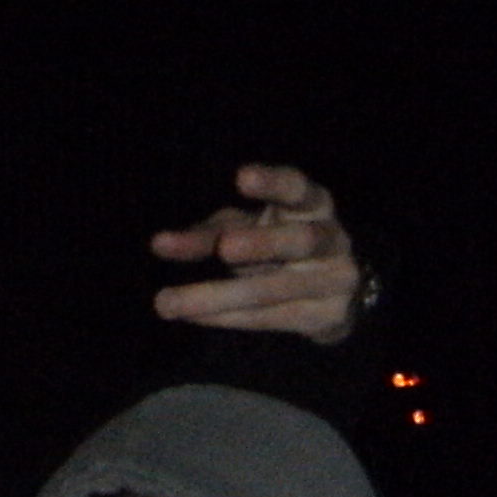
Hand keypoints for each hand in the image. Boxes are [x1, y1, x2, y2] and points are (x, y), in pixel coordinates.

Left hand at [149, 164, 364, 342]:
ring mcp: (336, 281)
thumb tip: (159, 244)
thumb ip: (208, 234)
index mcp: (314, 205)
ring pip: (274, 290)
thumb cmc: (275, 246)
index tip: (241, 177)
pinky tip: (192, 316)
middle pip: (301, 240)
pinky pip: (269, 318)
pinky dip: (225, 317)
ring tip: (167, 301)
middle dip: (263, 243)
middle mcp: (333, 240)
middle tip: (224, 248)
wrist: (332, 294)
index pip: (298, 188)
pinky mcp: (328, 317)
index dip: (273, 183)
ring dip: (218, 296)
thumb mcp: (245, 230)